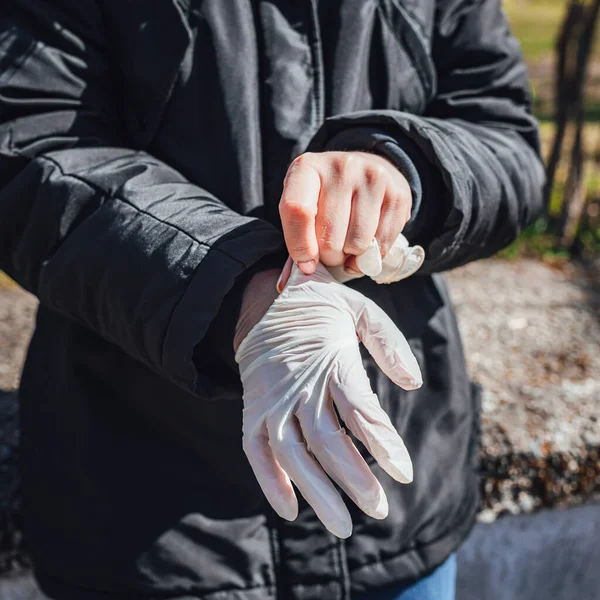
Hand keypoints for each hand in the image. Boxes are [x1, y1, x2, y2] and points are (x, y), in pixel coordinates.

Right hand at [235, 262, 421, 537]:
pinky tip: (290, 510)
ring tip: (342, 526)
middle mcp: (299, 383)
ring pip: (292, 452)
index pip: (359, 409)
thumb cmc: (323, 308)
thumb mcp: (361, 310)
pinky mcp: (254, 408)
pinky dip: (269, 480)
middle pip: (326, 439)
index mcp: (331, 359)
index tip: (404, 474)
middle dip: (354, 479)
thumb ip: (389, 343)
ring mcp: (272, 398)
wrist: (267, 299)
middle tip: (379, 511)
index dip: (382, 443)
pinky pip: (255, 449)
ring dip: (316, 491)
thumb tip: (414, 383)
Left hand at [279, 151, 411, 275]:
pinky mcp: (398, 194)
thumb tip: (287, 283)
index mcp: (307, 167)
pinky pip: (382, 244)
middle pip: (329, 238)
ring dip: (351, 257)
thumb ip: (295, 240)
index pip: (297, 210)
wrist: (366, 169)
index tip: (306, 264)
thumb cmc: (326, 196)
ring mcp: (372, 178)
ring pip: (357, 244)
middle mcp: (341, 167)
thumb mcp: (303, 205)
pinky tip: (366, 246)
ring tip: (348, 246)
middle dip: (329, 256)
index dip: (300, 245)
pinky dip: (372, 256)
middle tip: (331, 250)